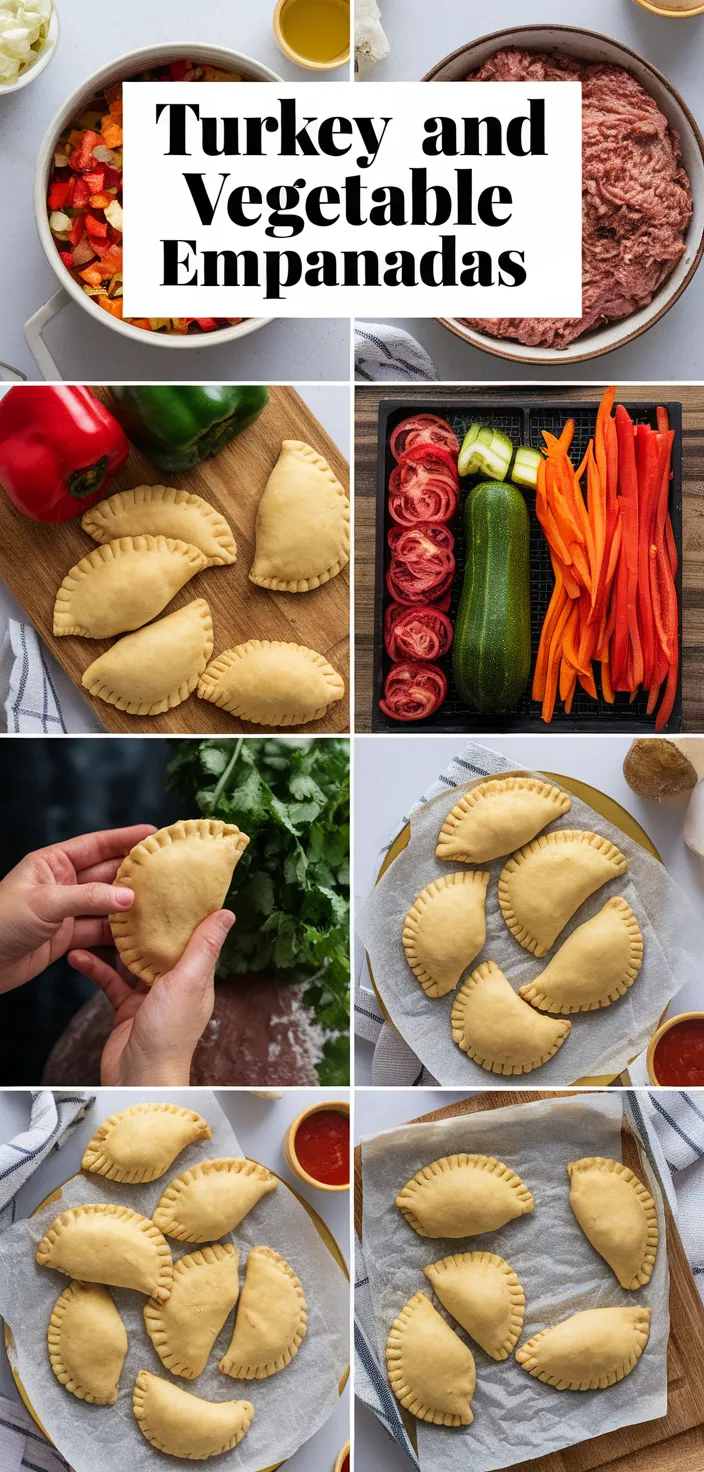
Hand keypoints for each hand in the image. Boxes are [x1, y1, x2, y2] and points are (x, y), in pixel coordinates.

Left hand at [0, 825, 154, 993]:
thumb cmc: (0, 922)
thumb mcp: (46, 903)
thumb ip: (88, 899)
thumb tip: (128, 898)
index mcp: (52, 862)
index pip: (96, 845)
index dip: (125, 839)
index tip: (153, 835)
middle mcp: (62, 883)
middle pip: (106, 874)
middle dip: (134, 874)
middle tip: (167, 872)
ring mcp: (66, 911)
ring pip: (106, 905)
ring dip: (130, 906)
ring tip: (161, 903)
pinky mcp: (66, 937)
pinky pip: (99, 931)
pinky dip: (118, 933)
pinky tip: (138, 932)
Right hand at [69, 909, 234, 1086]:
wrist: (139, 1079)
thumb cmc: (168, 1036)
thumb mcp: (189, 982)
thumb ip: (204, 947)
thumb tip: (227, 913)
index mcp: (196, 976)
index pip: (192, 936)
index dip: (181, 912)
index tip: (167, 885)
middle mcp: (175, 983)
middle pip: (159, 944)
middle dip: (143, 922)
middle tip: (125, 895)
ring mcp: (149, 996)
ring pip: (131, 959)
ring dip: (114, 942)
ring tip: (97, 917)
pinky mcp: (125, 1008)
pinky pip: (109, 981)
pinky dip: (95, 967)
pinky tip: (78, 954)